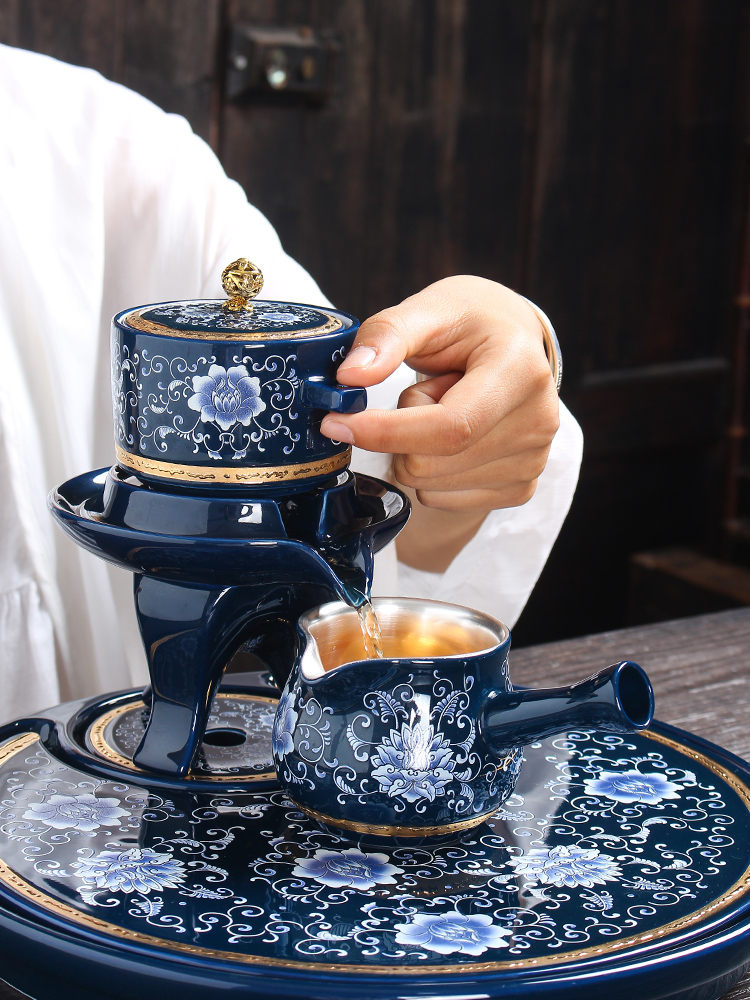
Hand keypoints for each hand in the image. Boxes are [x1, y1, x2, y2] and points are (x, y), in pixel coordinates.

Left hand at [320, 276, 559, 569]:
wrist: (512, 342)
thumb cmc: (470, 323)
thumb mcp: (428, 309)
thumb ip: (386, 335)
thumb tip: (349, 376)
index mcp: (520, 371)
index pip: (450, 426)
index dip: (386, 432)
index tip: (337, 423)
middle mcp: (538, 420)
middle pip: (431, 462)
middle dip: (399, 432)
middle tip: (423, 391)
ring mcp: (534, 459)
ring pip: (431, 485)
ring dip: (415, 450)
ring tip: (444, 408)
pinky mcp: (521, 486)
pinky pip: (444, 500)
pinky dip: (430, 473)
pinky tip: (454, 436)